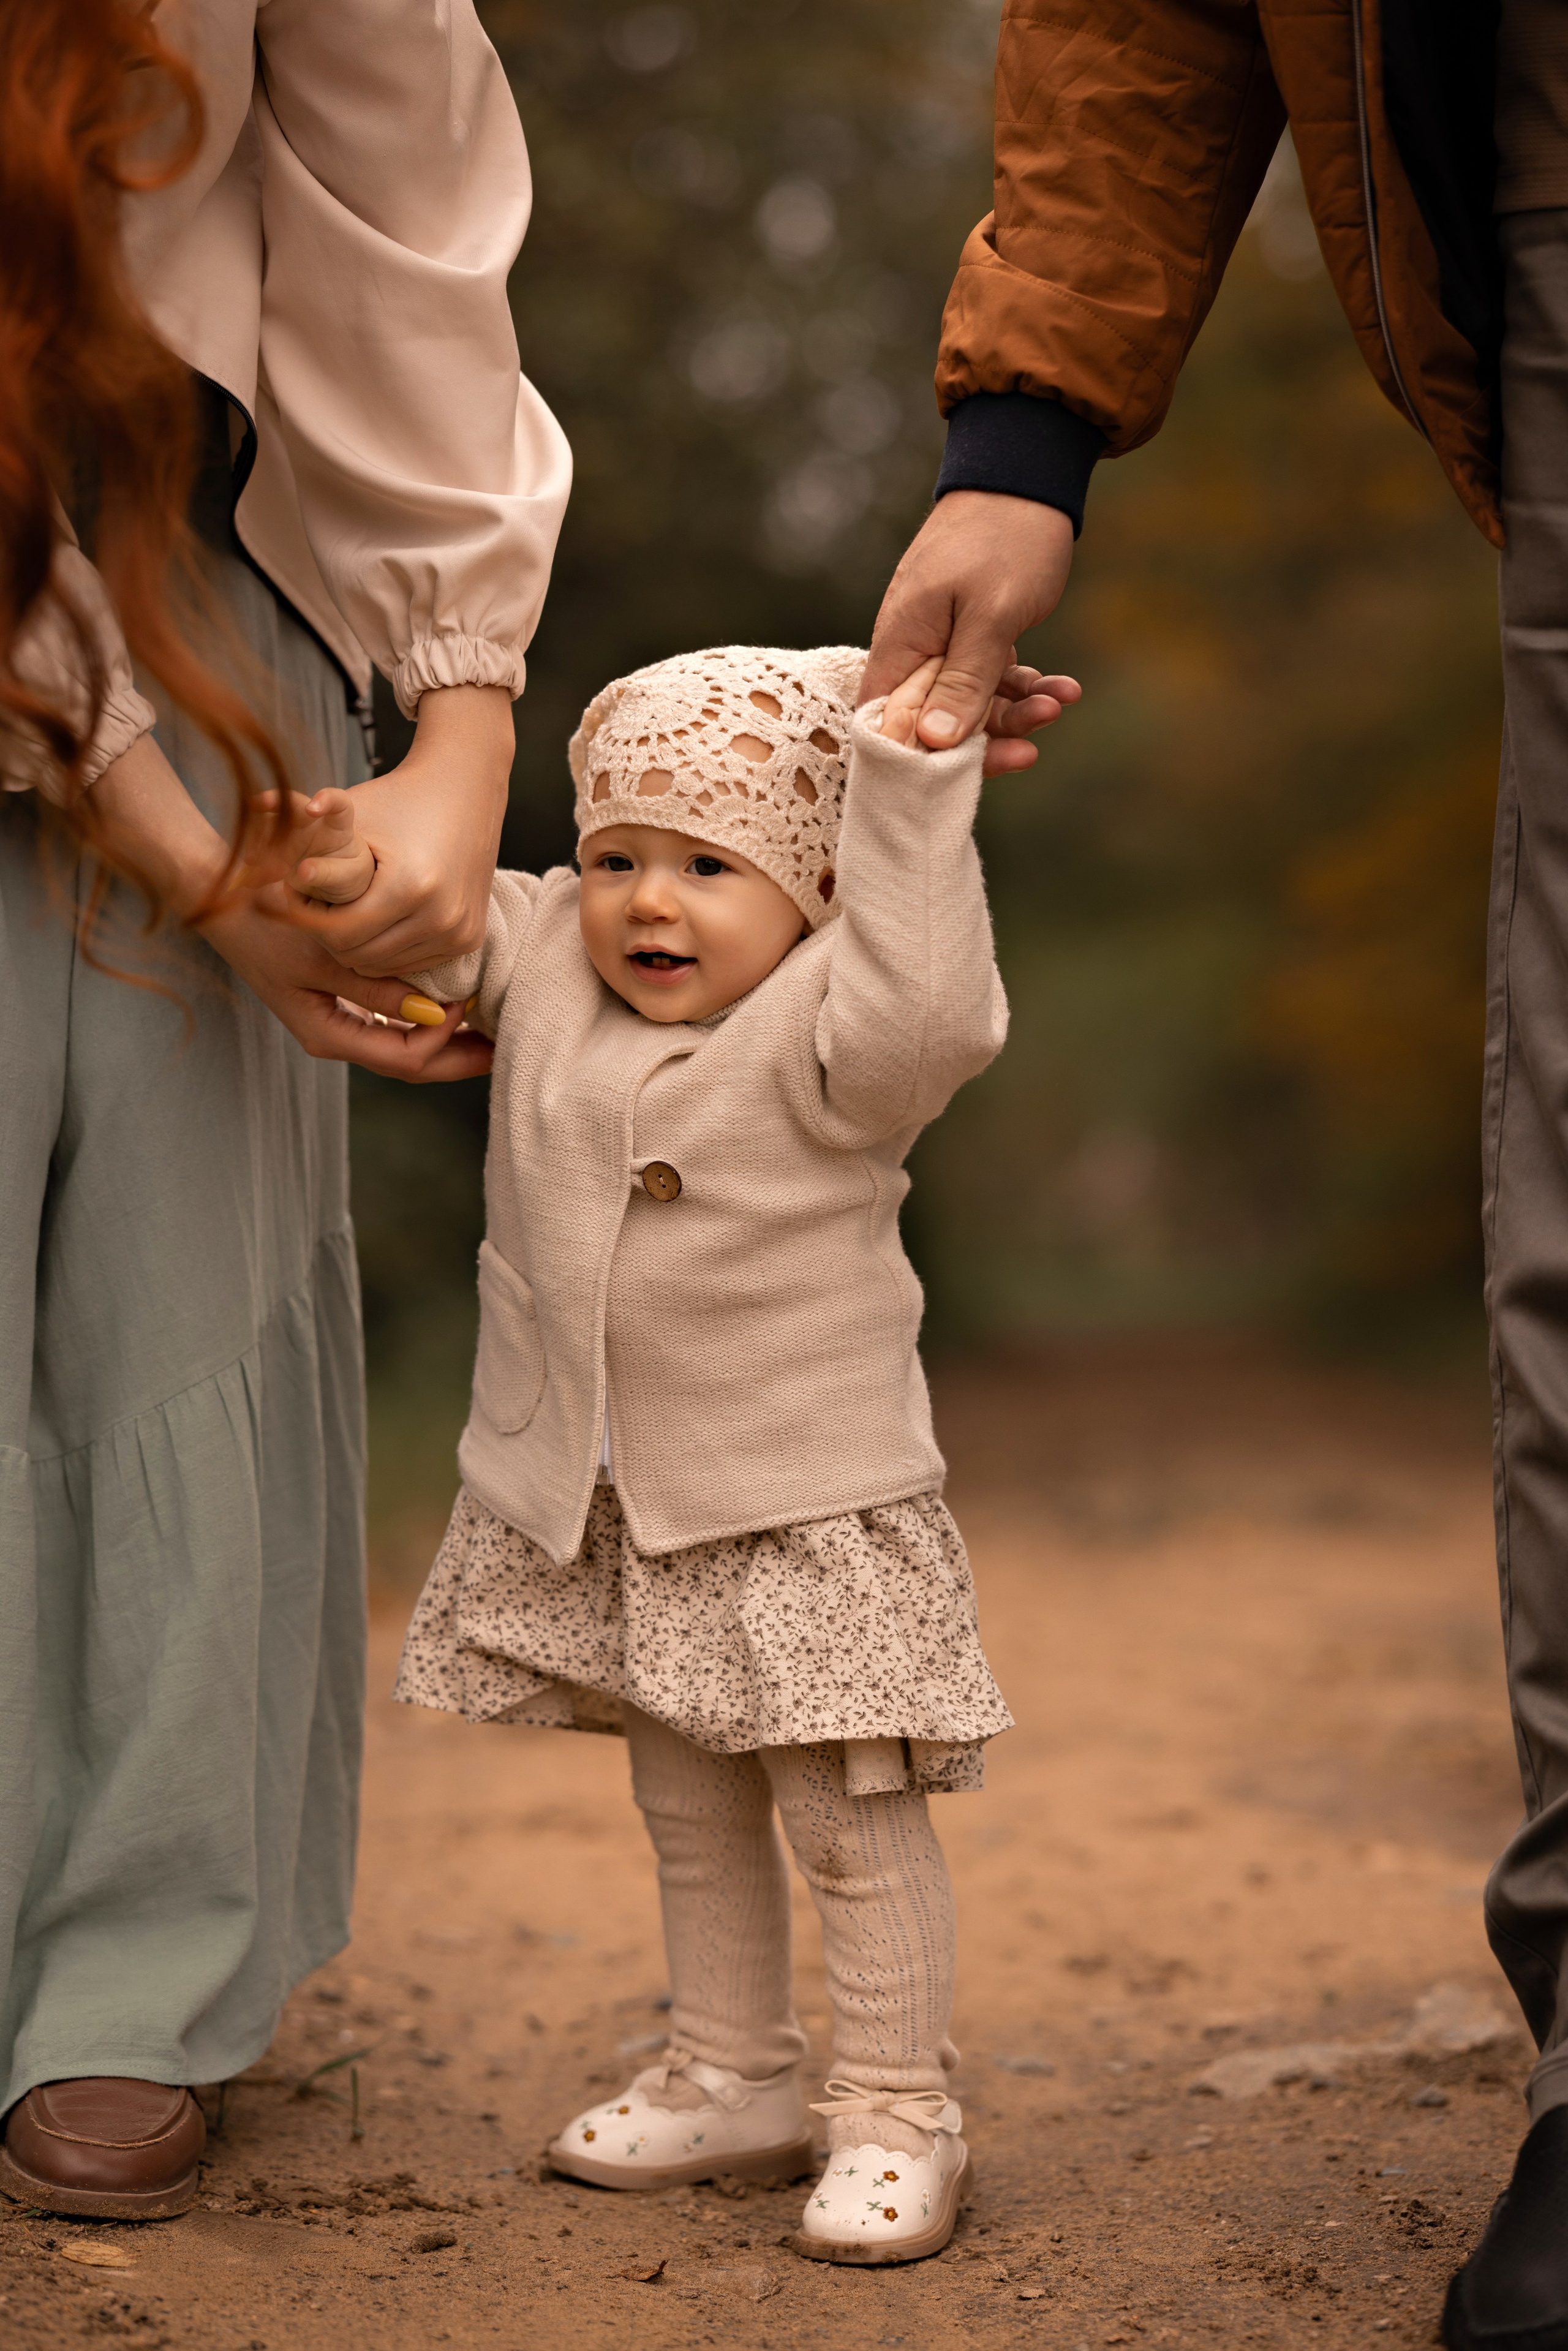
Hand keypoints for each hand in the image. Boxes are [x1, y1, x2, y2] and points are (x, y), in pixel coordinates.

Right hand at [200, 887, 491, 1078]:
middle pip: (410, 1066)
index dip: (444, 1041)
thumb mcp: (322, 951)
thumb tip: (434, 1013)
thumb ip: (376, 988)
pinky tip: (454, 1005)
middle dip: (460, 1059)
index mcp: (328, 1035)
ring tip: (491, 1027)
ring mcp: (337, 1022)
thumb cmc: (268, 917)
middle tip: (507, 1043)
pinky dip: (426, 1022)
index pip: (404, 1060)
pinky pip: (392, 1025)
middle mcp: (335, 1037)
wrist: (219, 893)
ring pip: (404, 1049)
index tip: (469, 999)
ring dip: (448, 1043)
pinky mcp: (338, 1001)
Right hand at [257, 785, 377, 904]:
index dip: (326, 798)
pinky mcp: (275, 843)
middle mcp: (311, 820)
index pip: (338, 801)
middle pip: (292, 802)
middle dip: (273, 799)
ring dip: (259, 839)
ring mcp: (291, 829)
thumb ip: (328, 873)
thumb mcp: (347, 877)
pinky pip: (259, 844)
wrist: (334, 882)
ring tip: (255, 863)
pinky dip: (254, 859)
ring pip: (269, 823)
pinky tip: (253, 878)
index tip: (312, 809)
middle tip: (255, 803)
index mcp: (338, 824)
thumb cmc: (348, 873)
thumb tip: (304, 872)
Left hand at [286, 683, 513, 976]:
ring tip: (352, 910)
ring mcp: (459, 932)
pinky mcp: (469, 939)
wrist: (467, 785)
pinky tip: (382, 919)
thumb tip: (254, 803)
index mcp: (409, 888)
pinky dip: (391, 948)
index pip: (337, 936)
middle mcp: (440, 917)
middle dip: (334, 936)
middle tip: (326, 905)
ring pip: (385, 966)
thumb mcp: (351, 810)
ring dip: (362, 946)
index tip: (305, 896)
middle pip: (360, 957)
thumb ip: (303, 821)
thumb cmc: (398, 798)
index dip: (312, 920)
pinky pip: (413, 963)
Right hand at [860, 491, 1078, 771]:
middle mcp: (913, 646)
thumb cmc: (1005, 539)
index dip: (916, 760)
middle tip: (1034, 744)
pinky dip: (1024, 684)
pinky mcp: (971, 632)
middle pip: (933, 721)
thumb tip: (931, 744)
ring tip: (1061, 701)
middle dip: (986, 739)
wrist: (1027, 474)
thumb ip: (963, 681)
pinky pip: (990, 676)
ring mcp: (941, 639)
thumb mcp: (990, 616)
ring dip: (1016, 710)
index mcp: (900, 642)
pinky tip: (1062, 686)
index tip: (960, 779)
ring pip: (970, 702)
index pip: (885, 723)